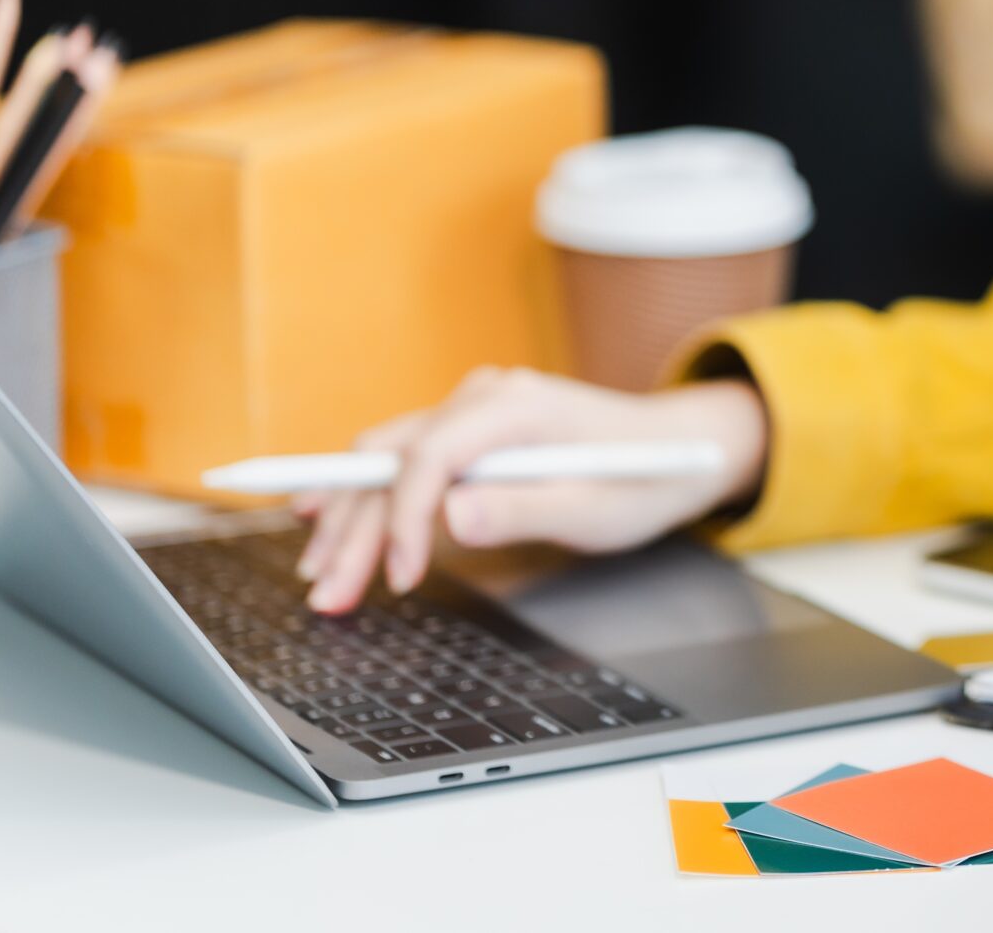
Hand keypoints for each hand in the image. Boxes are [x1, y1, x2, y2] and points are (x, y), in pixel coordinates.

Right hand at [295, 371, 769, 612]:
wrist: (674, 448)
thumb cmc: (644, 478)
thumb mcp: (598, 509)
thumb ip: (526, 510)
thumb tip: (452, 517)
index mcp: (518, 406)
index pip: (432, 455)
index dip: (405, 519)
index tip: (401, 580)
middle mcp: (483, 396)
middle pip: (393, 459)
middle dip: (355, 530)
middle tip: (326, 597)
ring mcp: (470, 409)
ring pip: (384, 461)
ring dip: (347, 519)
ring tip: (318, 579)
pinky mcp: (466, 431)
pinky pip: (401, 462)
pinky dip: (367, 502)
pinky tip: (330, 529)